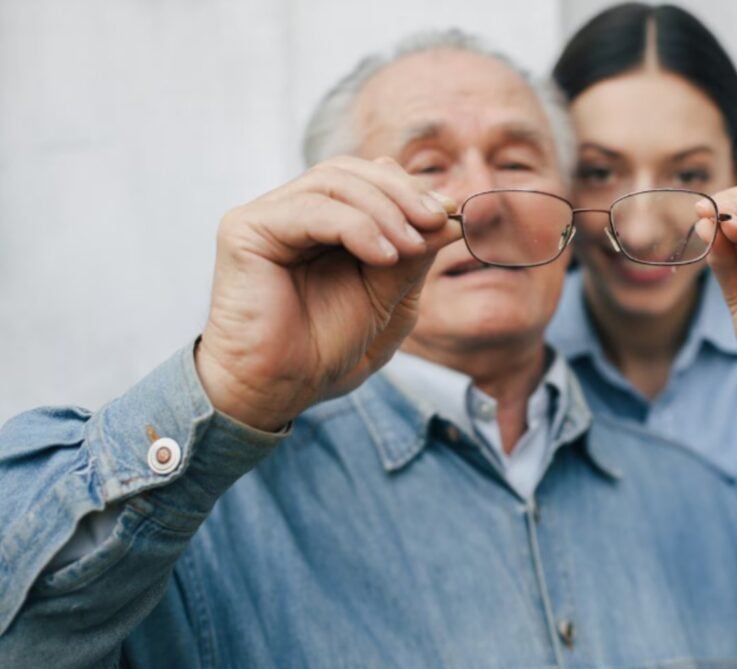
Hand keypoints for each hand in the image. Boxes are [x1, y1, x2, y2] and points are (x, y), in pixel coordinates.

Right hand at [196, 156, 460, 430]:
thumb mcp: (387, 297)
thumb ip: (412, 256)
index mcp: (322, 223)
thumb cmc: (325, 348)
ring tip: (412, 245)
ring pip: (333, 181)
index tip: (449, 213)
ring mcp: (267, 217)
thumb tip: (450, 215)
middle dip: (402, 193)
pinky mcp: (246, 229)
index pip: (366, 179)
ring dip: (385, 209)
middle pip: (351, 171)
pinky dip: (356, 226)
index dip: (410, 189)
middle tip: (437, 221)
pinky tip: (383, 256)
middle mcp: (291, 212)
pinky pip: (311, 209)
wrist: (281, 389)